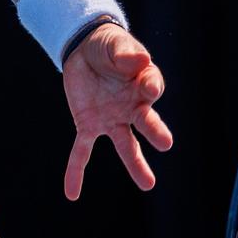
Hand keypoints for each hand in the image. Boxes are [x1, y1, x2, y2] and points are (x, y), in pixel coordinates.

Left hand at [61, 24, 173, 200]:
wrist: (85, 50)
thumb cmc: (109, 46)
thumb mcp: (115, 44)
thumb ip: (126, 53)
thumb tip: (141, 60)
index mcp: (142, 82)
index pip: (152, 86)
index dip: (150, 86)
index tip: (149, 87)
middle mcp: (132, 106)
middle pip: (146, 121)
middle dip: (155, 131)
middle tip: (166, 142)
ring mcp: (111, 118)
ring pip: (126, 145)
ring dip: (135, 164)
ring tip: (149, 184)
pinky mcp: (88, 124)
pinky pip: (82, 150)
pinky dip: (75, 170)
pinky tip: (72, 193)